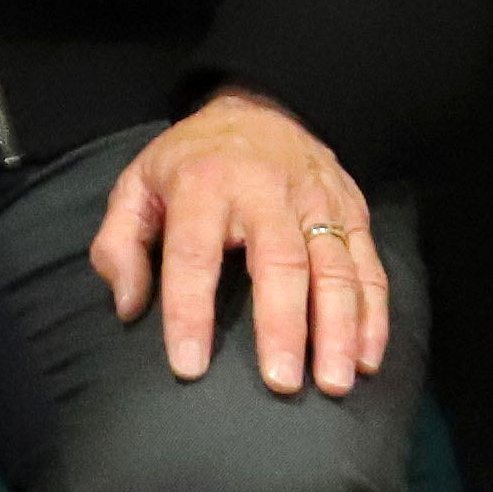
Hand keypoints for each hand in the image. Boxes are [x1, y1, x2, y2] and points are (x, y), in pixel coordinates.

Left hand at [92, 87, 389, 394]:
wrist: (260, 107)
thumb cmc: (192, 162)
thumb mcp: (137, 185)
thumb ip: (119, 244)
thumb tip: (128, 306)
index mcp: (204, 183)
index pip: (194, 253)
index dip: (190, 311)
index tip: (189, 366)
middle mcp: (266, 190)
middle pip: (279, 262)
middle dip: (283, 326)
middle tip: (281, 383)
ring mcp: (317, 200)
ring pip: (334, 267)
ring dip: (339, 328)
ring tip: (334, 383)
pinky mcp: (352, 210)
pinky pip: (369, 265)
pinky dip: (373, 315)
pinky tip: (367, 358)